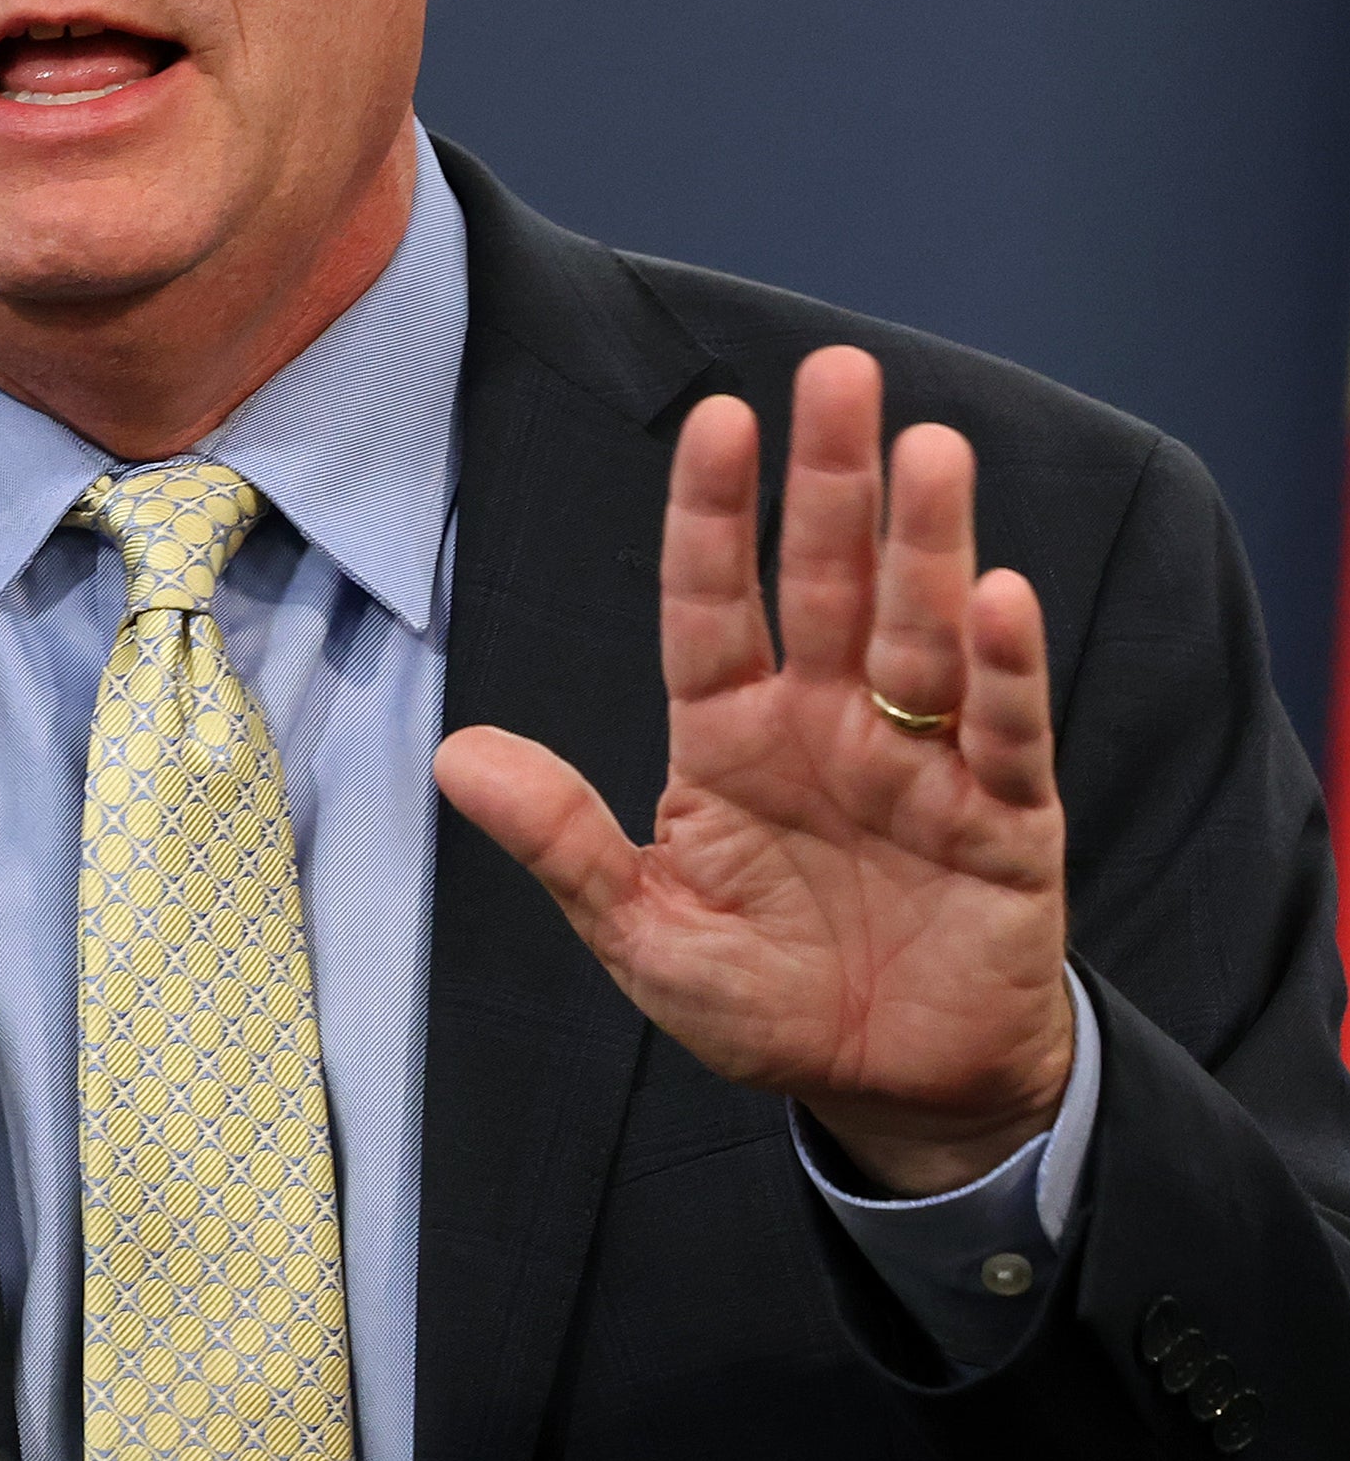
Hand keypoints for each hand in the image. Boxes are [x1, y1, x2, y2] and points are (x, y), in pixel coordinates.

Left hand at [434, 345, 1073, 1194]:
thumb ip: (564, 843)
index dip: (713, 517)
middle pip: (830, 584)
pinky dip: (1004, 669)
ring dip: (927, 545)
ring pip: (922, 634)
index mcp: (731, 738)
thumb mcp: (643, 932)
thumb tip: (455, 757)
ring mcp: (921, 766)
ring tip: (931, 450)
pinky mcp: (1005, 821)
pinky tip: (996, 597)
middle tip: (839, 375)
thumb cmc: (763, 1000)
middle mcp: (828, 727)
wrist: (889, 1086)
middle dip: (832, 482)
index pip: (712, 606)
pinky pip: (1005, 734)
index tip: (717, 419)